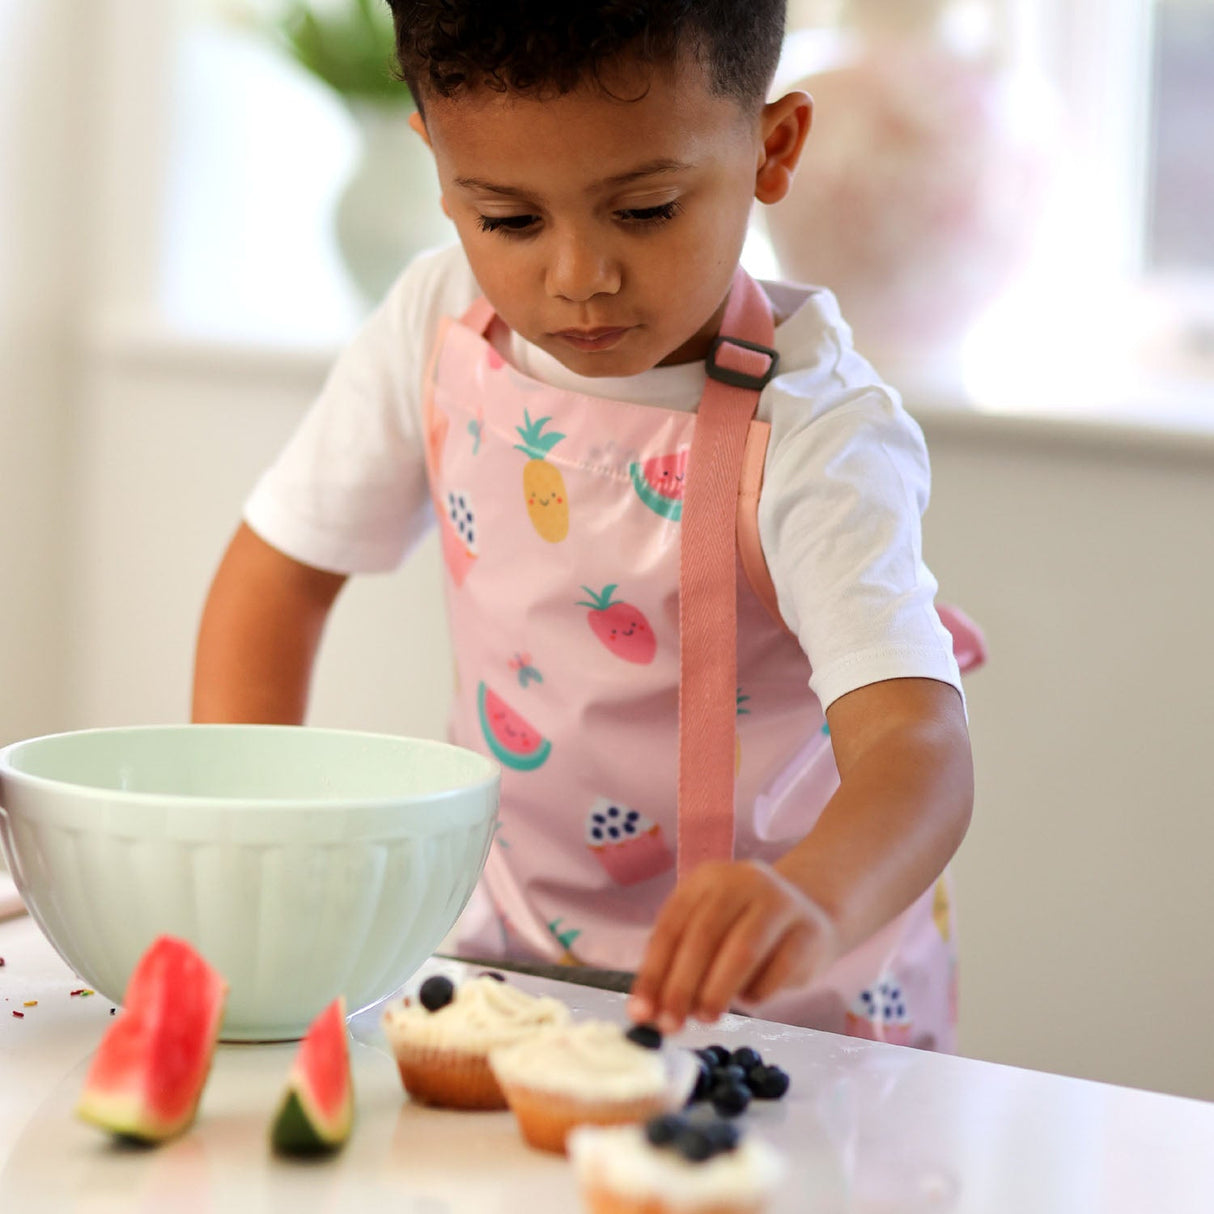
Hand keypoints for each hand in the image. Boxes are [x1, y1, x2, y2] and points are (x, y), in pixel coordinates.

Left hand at [627, 859, 837, 1033]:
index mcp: (707, 878)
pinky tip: (749, 999)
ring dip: (718, 990)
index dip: (654, 971)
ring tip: (706, 1018)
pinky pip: (778, 968)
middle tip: (671, 1024)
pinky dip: (757, 992)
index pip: (671, 925)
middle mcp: (742, 881)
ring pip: (741, 950)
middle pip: (703, 935)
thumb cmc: (746, 928)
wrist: (811, 913)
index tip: (642, 1013)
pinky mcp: (808, 930)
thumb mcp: (710, 930)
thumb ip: (679, 961)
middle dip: (682, 986)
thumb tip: (649, 1011)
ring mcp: (779, 901)